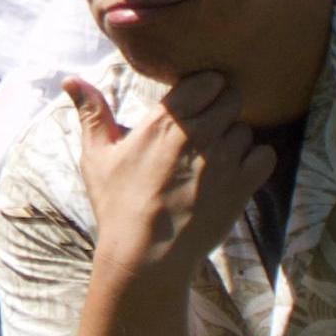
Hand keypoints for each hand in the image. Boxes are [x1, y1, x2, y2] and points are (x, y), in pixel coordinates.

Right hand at [67, 68, 269, 286]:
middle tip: (207, 129)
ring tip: (216, 158)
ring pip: (245, 128)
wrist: (146, 255)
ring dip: (235, 138)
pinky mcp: (241, 185)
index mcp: (165, 121)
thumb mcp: (97, 156)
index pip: (208, 79)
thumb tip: (71, 79)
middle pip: (232, 97)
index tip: (196, 102)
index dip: (205, 88)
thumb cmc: (118, 205)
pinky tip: (236, 172)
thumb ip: (91, 113)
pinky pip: (265, 155)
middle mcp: (198, 134)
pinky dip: (255, 160)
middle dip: (222, 107)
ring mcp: (224, 159)